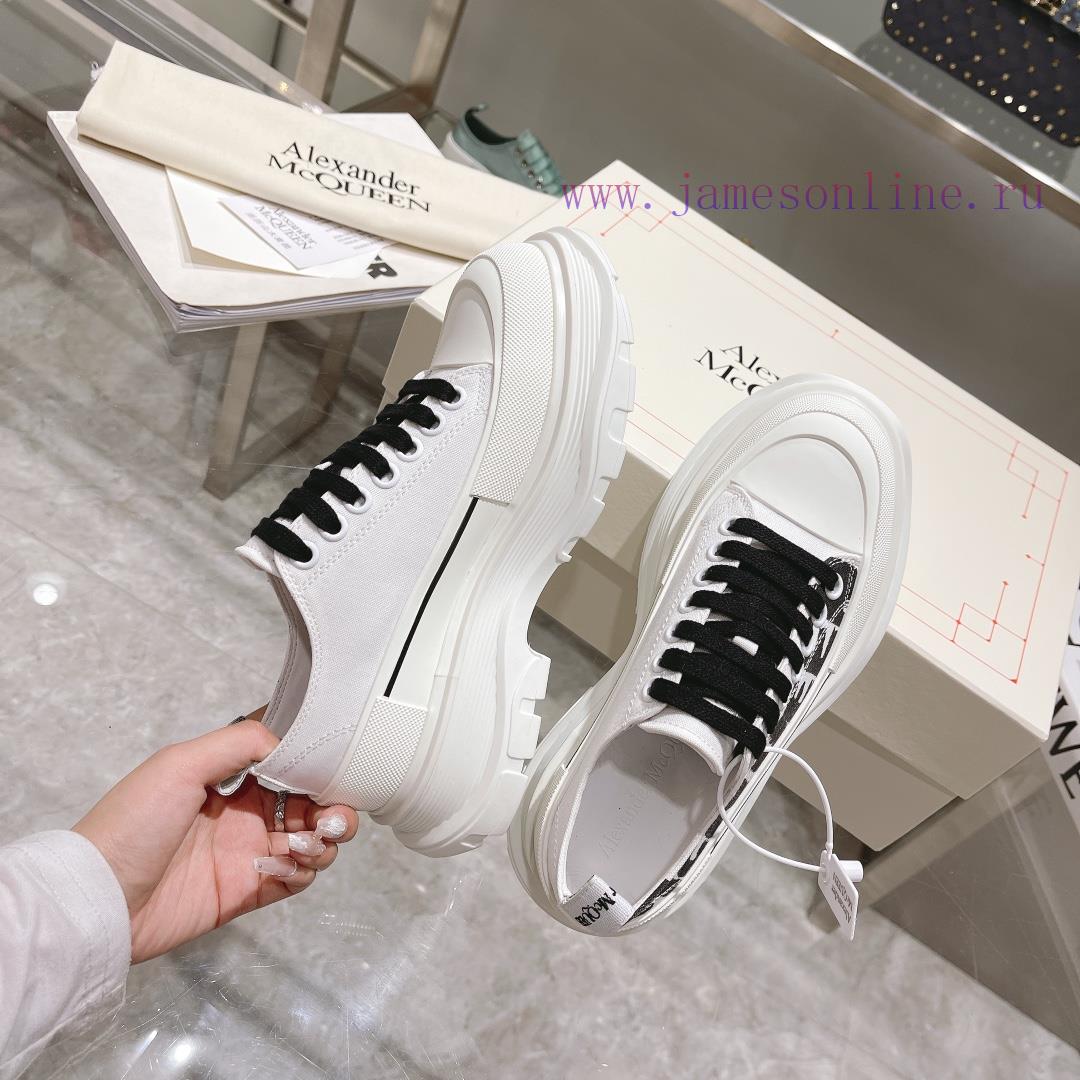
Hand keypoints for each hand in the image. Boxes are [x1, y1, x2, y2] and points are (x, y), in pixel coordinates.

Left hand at [74, 710, 359, 962]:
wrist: (100, 898)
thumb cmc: (133, 823)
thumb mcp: (180, 763)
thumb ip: (239, 742)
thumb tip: (286, 744)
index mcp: (229, 781)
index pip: (289, 768)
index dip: (316, 769)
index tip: (332, 771)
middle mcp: (244, 816)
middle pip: (309, 806)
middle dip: (333, 808)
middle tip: (334, 819)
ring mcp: (247, 856)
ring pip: (311, 843)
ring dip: (322, 841)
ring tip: (303, 844)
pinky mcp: (247, 894)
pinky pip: (294, 880)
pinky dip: (301, 871)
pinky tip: (282, 866)